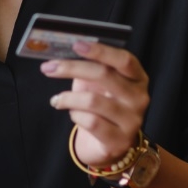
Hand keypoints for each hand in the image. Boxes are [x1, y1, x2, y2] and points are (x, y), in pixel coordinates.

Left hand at [44, 41, 150, 166]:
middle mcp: (139, 98)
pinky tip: (72, 114)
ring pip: (92, 100)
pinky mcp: (119, 140)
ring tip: (57, 99)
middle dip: (71, 68)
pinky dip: (75, 115)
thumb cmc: (101, 105)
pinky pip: (90, 122)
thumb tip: (61, 54)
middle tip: (49, 68)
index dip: (100, 50)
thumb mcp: (98, 84)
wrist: (107, 143)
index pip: (124, 59)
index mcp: (138, 78)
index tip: (76, 44)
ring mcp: (132, 120)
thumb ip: (89, 67)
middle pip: (104, 75)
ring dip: (68, 98)